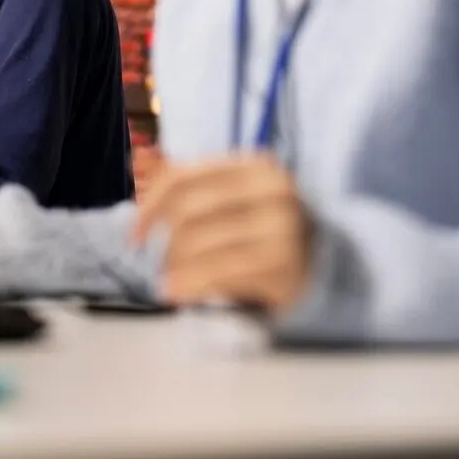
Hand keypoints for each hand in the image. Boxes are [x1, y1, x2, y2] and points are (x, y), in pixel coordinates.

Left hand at [132, 153, 312, 310]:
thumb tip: (140, 165)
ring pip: (201, 243)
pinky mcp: (284, 265)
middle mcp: (273, 190)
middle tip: (158, 262)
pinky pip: (220, 273)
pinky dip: (190, 284)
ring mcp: (282, 227)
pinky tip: (176, 293)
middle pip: (189, 211)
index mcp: (255, 165)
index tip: (133, 233)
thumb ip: (188, 183)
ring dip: (174, 266)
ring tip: (167, 280)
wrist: (324, 264)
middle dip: (164, 241)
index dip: (150, 205)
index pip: (184, 176)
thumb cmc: (263, 227)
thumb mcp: (232, 197)